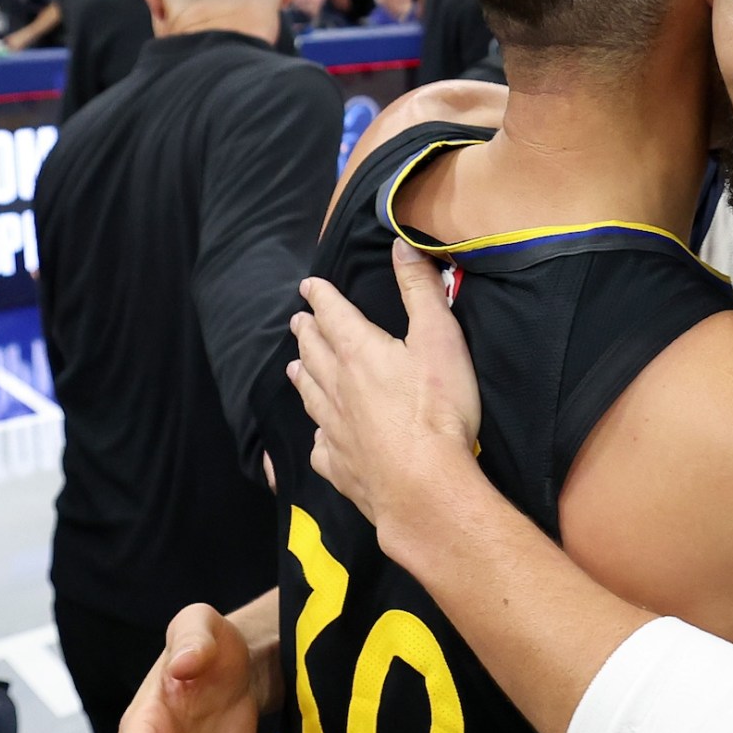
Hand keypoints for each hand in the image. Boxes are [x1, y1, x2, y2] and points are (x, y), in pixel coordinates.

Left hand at [287, 241, 481, 543]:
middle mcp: (336, 388)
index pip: (332, 315)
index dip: (321, 297)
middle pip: (314, 353)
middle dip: (307, 333)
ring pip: (310, 396)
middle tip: (298, 322)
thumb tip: (400, 245)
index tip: (308, 287)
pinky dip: (317, 437)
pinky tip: (319, 438)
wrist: (424, 486)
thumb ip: (420, 290)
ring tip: (295, 367)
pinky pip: (320, 448)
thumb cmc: (436, 410)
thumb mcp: (438, 338)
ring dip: (302, 377)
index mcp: (358, 352)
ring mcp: (334, 430)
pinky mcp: (340, 466)